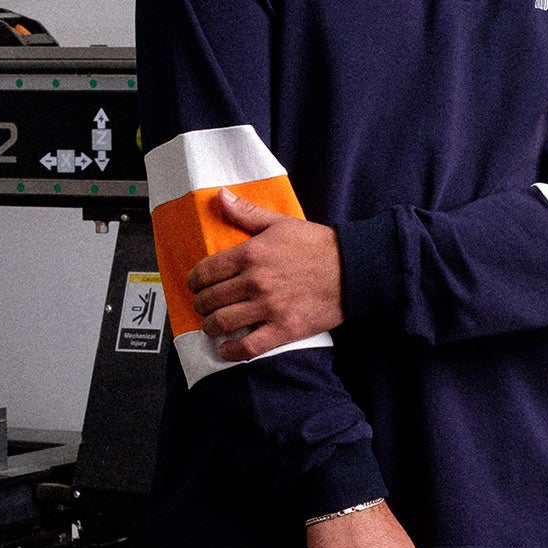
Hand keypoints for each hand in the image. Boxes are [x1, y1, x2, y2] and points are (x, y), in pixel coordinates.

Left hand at [189, 189, 344, 359]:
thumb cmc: (318, 245)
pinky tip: (226, 349)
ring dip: (210, 326)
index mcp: (251, 253)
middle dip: (201, 304)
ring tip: (212, 325)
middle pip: (210, 299)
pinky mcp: (283, 329)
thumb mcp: (281, 223)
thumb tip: (220, 196)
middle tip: (204, 306)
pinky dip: (231, 351)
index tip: (195, 285)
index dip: (194, 281)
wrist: (353, 270)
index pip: (206, 271)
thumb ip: (247, 213)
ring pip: (222, 323)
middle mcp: (255, 281)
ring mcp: (268, 307)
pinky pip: (247, 346)